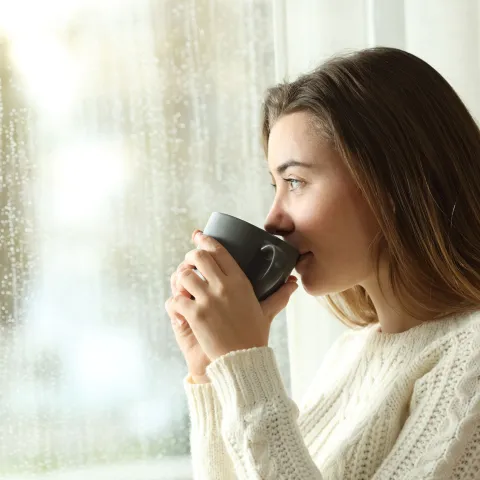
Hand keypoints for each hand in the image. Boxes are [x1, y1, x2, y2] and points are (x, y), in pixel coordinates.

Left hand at [165, 230, 297, 361]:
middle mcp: (223, 287)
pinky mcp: (195, 316)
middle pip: (199, 257)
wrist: (243, 360)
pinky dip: (173, 302)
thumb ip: (279, 295)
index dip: (205, 240)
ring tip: (183, 285)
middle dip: (190, 256)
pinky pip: (175, 300)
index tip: (198, 236)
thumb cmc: (254, 334)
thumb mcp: (267, 311)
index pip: (219, 251)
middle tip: (189, 262)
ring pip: (184, 276)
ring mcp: (207, 301)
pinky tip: (178, 307)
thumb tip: (293, 283)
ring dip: (180, 279)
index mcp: (240, 282)